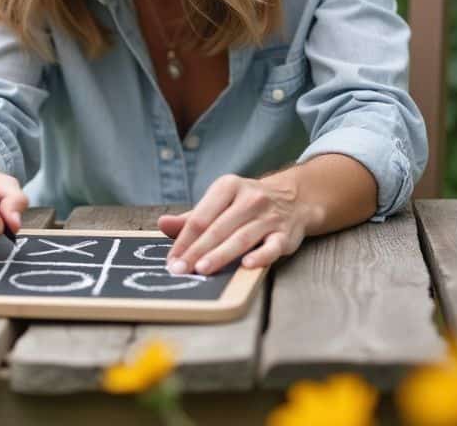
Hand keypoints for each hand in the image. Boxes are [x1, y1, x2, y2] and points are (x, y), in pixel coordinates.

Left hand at [157, 173, 312, 274]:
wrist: (294, 197)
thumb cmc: (246, 204)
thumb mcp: (219, 202)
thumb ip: (192, 217)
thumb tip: (162, 224)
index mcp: (227, 186)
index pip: (200, 217)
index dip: (183, 240)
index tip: (171, 260)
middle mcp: (249, 199)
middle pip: (217, 228)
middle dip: (196, 251)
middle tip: (180, 270)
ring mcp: (269, 216)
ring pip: (241, 238)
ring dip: (220, 255)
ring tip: (202, 270)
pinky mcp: (286, 234)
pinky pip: (272, 246)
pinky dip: (260, 256)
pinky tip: (246, 265)